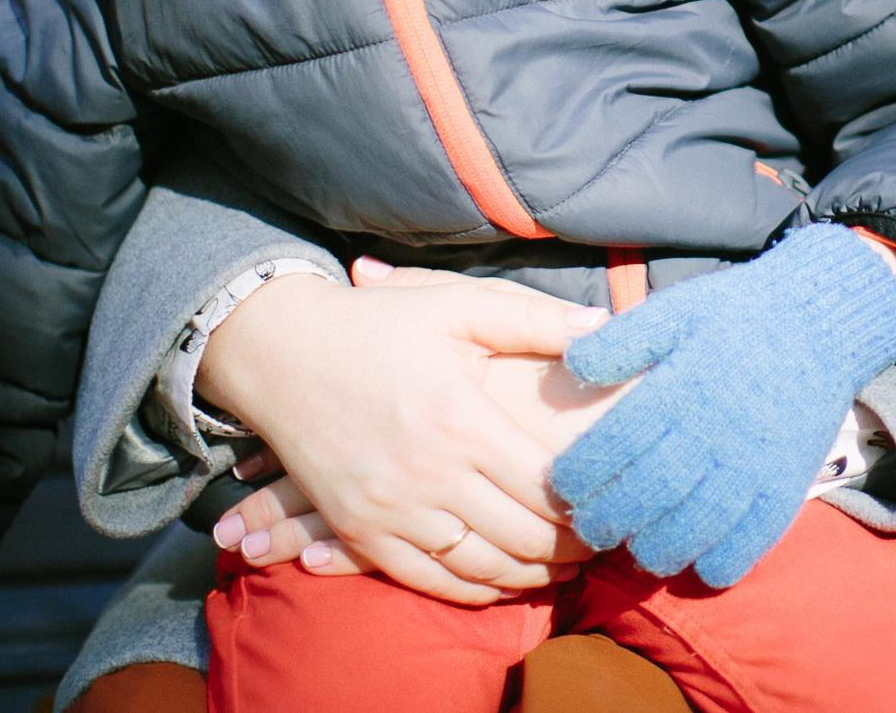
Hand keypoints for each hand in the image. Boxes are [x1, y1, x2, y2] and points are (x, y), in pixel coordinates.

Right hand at [219, 352, 624, 578]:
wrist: (280, 352)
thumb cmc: (378, 324)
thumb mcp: (459, 305)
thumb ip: (537, 320)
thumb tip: (607, 329)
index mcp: (462, 422)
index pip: (546, 488)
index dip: (589, 505)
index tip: (615, 503)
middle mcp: (428, 476)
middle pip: (520, 537)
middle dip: (569, 548)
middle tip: (601, 543)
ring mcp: (389, 510)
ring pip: (478, 568)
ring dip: (529, 576)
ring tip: (564, 567)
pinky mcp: (358, 529)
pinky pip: (426, 580)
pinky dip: (471, 589)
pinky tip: (502, 580)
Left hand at [554, 223, 895, 586]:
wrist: (822, 321)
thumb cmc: (738, 315)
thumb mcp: (676, 310)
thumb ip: (622, 340)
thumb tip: (571, 365)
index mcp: (678, 390)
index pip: (612, 448)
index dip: (578, 477)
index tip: (563, 486)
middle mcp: (711, 434)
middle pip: (643, 499)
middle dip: (605, 523)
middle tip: (590, 528)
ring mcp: (751, 466)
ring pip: (689, 532)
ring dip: (654, 552)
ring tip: (637, 549)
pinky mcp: (784, 488)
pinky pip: (745, 545)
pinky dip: (715, 565)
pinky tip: (697, 562)